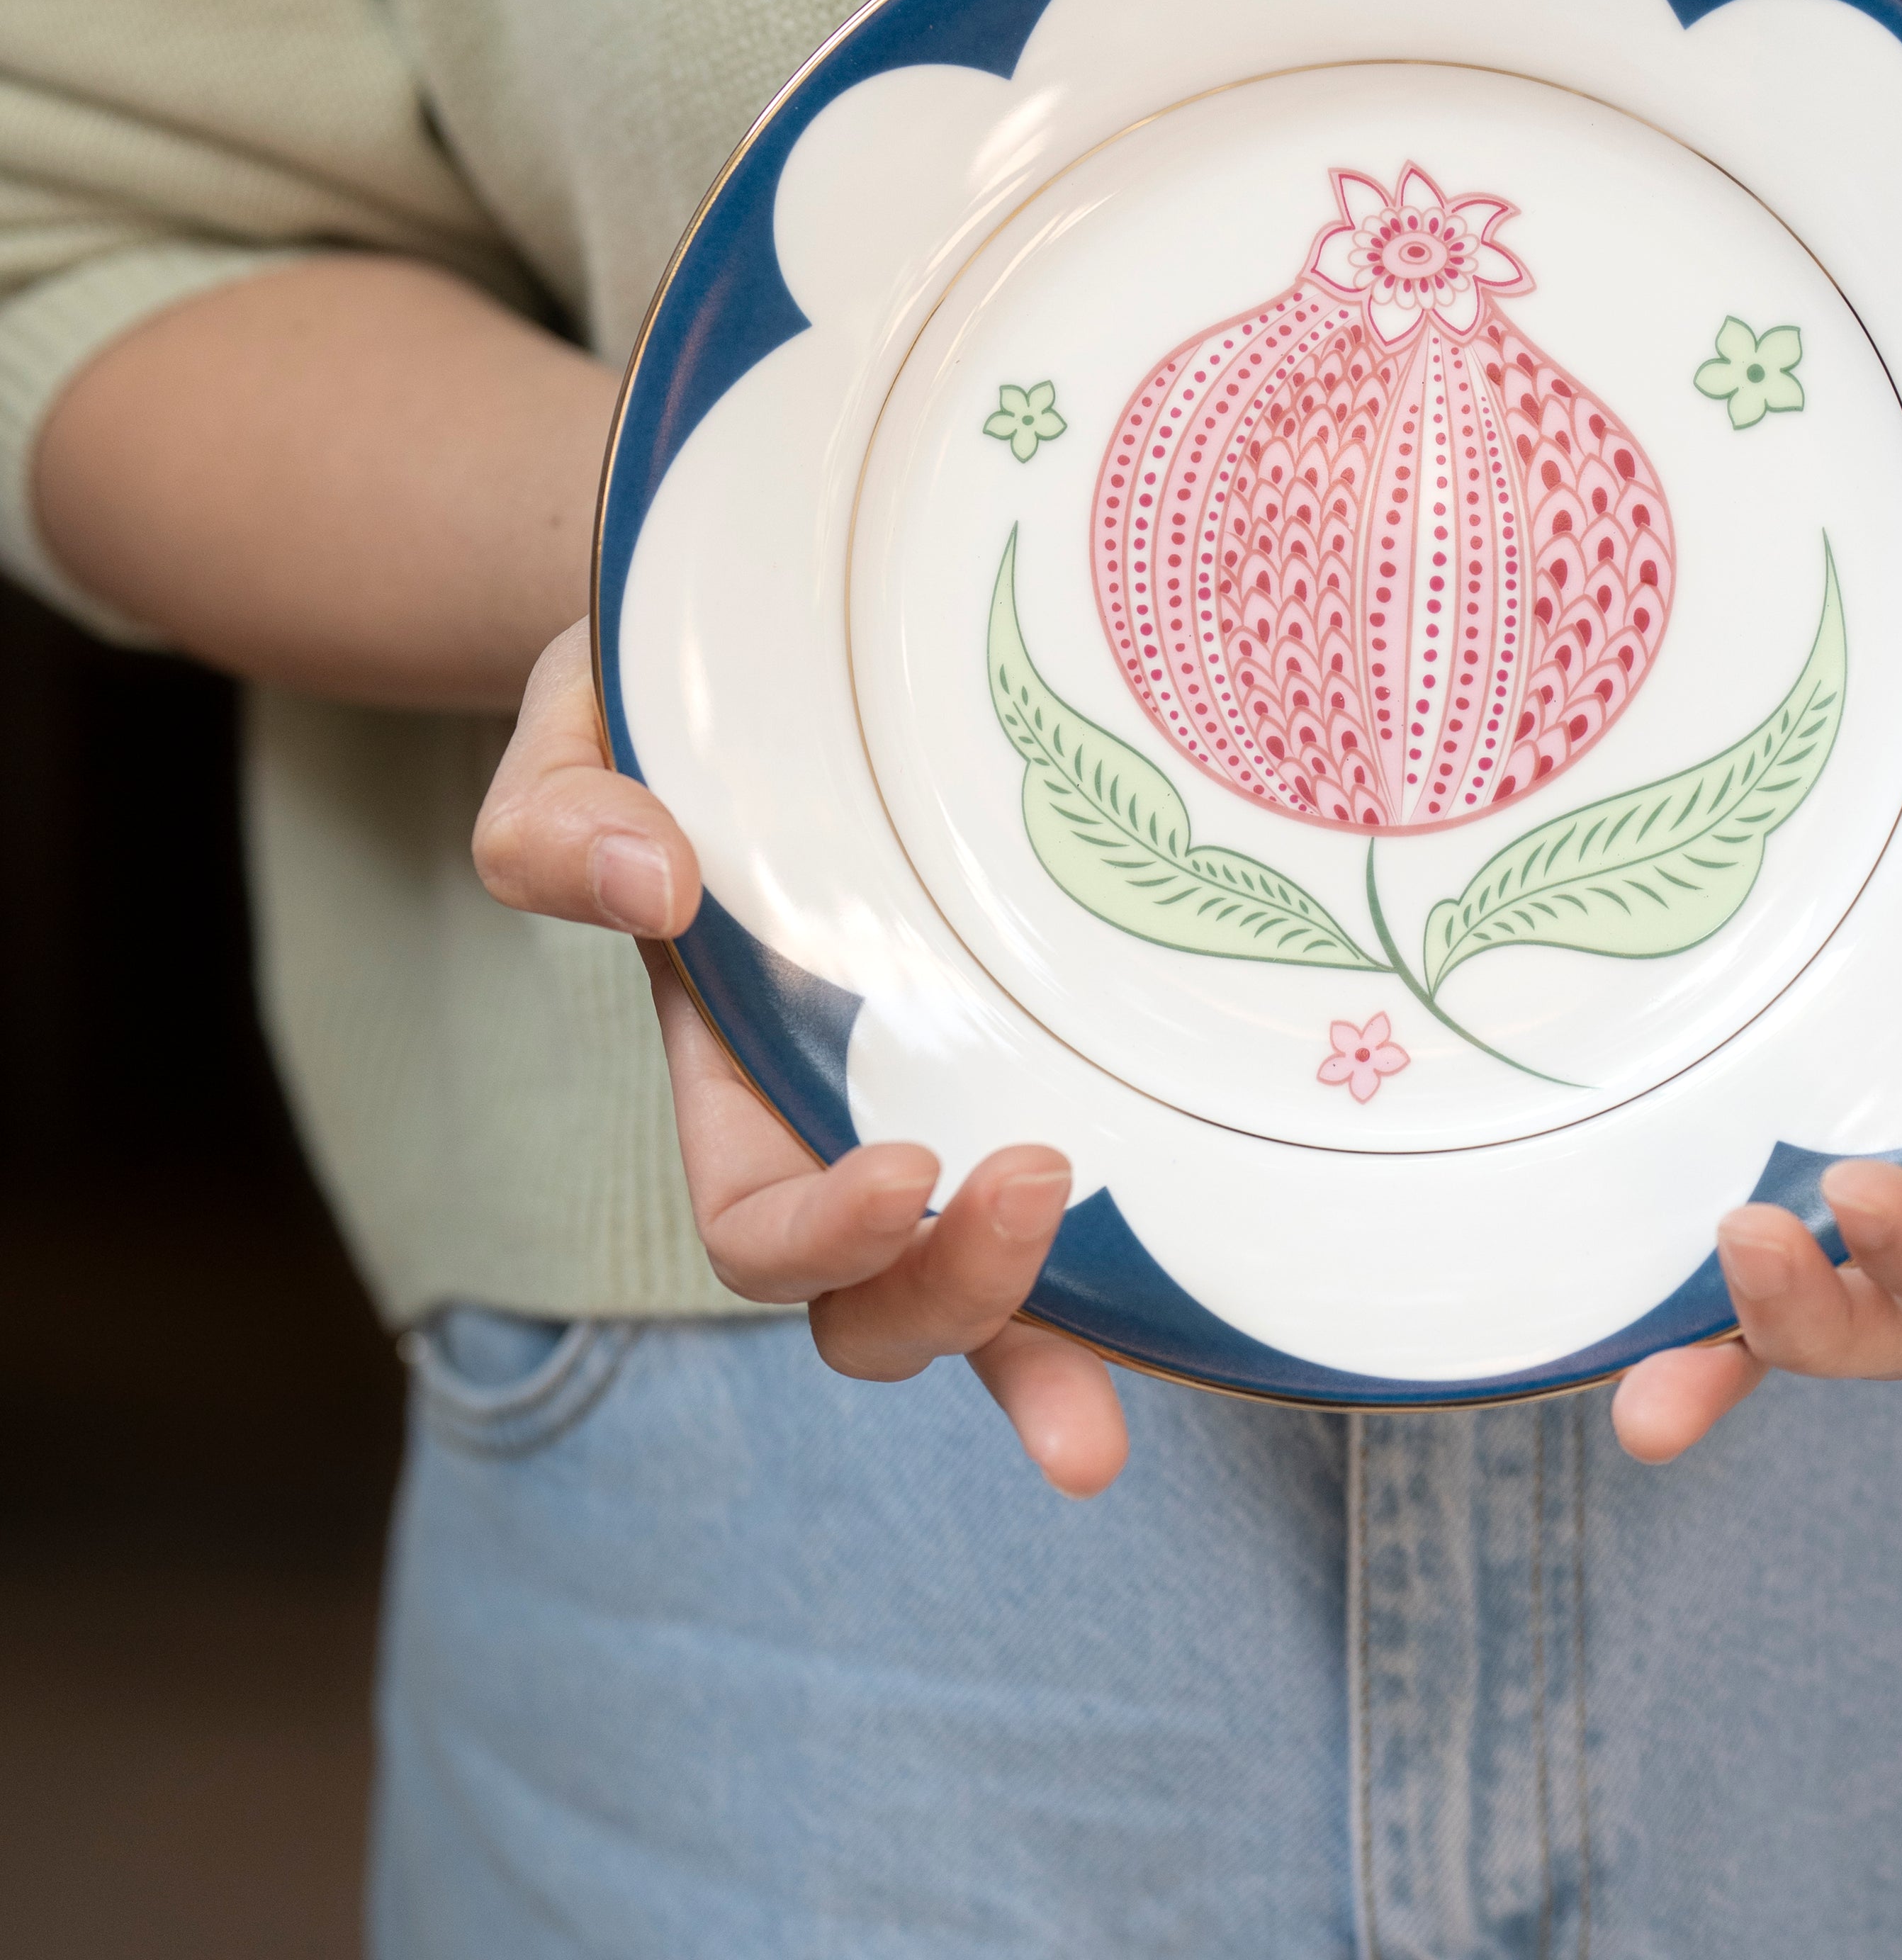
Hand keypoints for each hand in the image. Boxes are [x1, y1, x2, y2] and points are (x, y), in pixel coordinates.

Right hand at [472, 623, 1129, 1496]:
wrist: (791, 644)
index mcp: (736, 1077)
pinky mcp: (1056, 1058)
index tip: (900, 1172)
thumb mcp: (583, 729)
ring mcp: (959, 1104)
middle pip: (872, 1308)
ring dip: (1048, 1350)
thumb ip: (559, 814)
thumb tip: (650, 886)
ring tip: (1119, 1382)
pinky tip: (1217, 1321)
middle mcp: (847, 1125)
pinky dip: (1140, 1281)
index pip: (755, 1221)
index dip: (820, 1236)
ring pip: (991, 1299)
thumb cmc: (680, 698)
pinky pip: (1099, 1202)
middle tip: (1042, 1182)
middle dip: (951, 1298)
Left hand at [1609, 643, 1901, 1462]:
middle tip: (1741, 1248)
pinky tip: (1566, 1287)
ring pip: (1772, 1289)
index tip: (1856, 1184)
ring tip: (1640, 1392)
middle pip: (1885, 1312)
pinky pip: (1678, 1173)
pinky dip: (1635, 1263)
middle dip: (1817, 1329)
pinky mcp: (1727, 1052)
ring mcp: (1811, 1101)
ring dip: (1713, 1352)